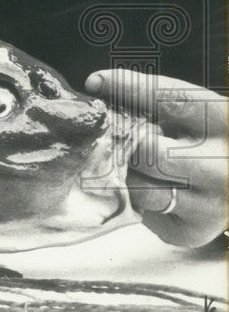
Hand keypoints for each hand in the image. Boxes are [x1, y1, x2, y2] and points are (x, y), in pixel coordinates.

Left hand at [85, 70, 227, 246]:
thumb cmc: (202, 144)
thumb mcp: (190, 117)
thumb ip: (154, 103)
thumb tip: (98, 85)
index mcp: (224, 122)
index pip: (170, 99)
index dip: (128, 86)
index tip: (96, 81)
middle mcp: (223, 163)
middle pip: (148, 148)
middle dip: (124, 142)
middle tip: (115, 138)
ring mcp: (212, 201)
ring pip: (140, 183)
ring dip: (126, 173)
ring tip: (134, 165)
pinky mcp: (193, 229)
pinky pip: (142, 209)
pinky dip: (134, 196)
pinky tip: (146, 187)